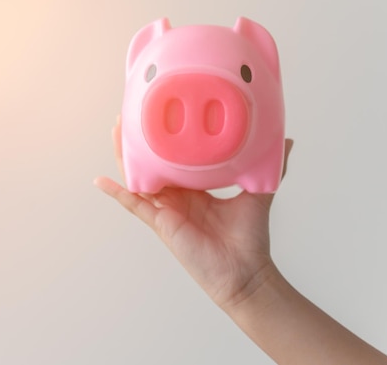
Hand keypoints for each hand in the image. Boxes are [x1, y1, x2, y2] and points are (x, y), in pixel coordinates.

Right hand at [94, 116, 293, 310]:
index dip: (167, 138)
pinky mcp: (161, 223)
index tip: (161, 115)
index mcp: (197, 188)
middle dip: (140, 140)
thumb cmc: (250, 239)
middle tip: (130, 114)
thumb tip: (286, 140)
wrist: (245, 272)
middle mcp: (179, 196)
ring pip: (139, 178)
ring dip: (125, 156)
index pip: (176, 158)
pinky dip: (118, 194)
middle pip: (152, 163)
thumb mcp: (259, 193)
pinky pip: (135, 205)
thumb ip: (270, 168)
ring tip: (116, 131)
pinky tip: (100, 181)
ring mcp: (167, 209)